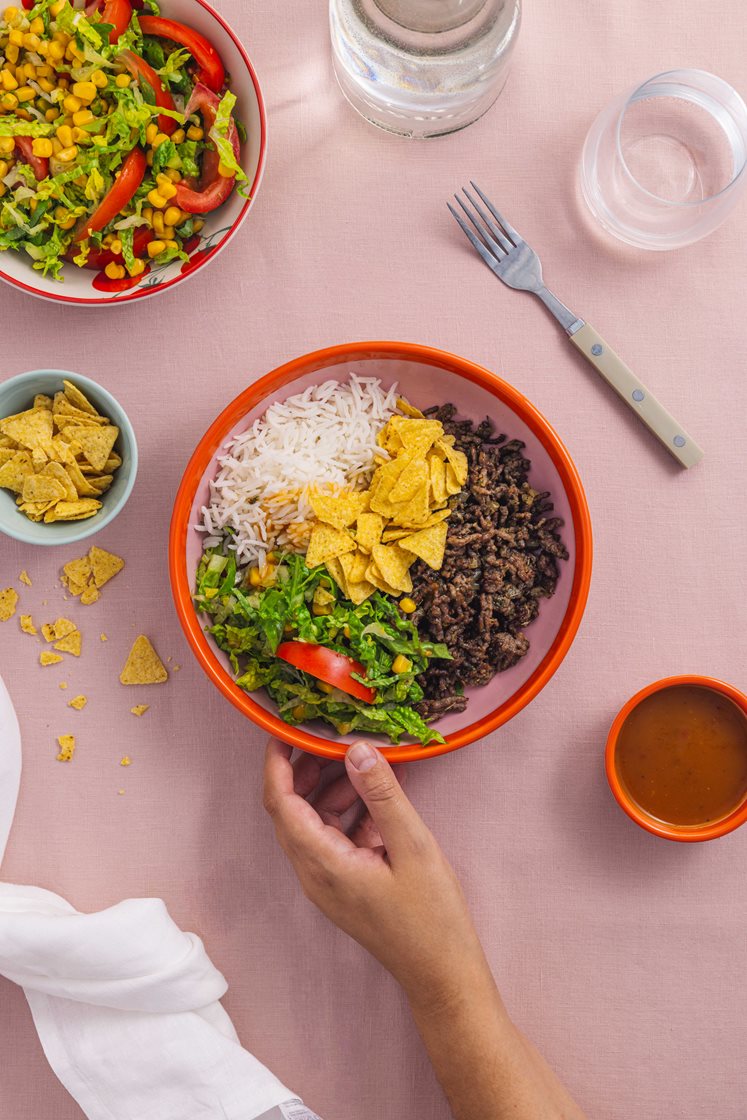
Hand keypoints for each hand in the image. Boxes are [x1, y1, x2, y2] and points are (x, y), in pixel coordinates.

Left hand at [263, 738, 489, 1007]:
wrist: (443, 975)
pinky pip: (336, 837)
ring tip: (365, 760)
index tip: (286, 726)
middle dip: (306, 768)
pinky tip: (385, 794)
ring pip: (315, 821)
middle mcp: (314, 873)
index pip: (280, 803)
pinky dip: (353, 812)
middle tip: (330, 735)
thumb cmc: (431, 918)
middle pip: (292, 810)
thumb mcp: (412, 846)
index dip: (278, 762)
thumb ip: (382, 795)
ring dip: (334, 788)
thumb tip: (356, 749)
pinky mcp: (345, 884)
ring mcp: (328, 881)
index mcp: (321, 864)